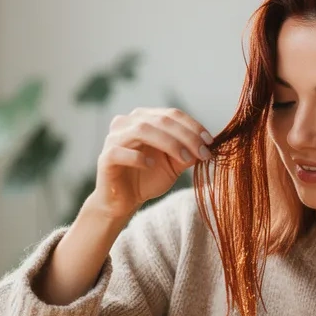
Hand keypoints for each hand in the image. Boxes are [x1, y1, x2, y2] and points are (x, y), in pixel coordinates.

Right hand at [88, 107, 213, 219]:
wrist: (124, 201)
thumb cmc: (149, 178)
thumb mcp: (175, 164)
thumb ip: (189, 152)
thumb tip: (209, 144)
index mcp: (144, 118)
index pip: (172, 114)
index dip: (193, 126)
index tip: (210, 142)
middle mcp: (127, 122)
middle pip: (161, 120)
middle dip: (186, 136)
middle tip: (203, 153)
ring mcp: (114, 138)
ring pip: (142, 130)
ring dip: (169, 143)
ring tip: (185, 159)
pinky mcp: (105, 157)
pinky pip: (122, 151)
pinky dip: (139, 157)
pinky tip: (151, 165)